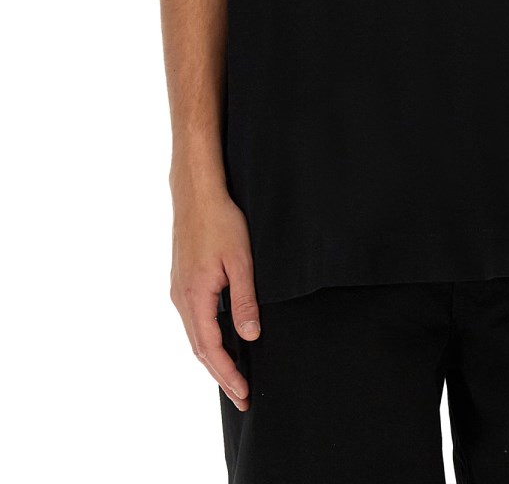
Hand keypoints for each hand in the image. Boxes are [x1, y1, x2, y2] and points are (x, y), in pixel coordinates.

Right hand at [169, 186, 261, 410]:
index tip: (243, 393)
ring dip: (212, 359)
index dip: (227, 373)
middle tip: (241, 397)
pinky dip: (205, 340)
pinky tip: (218, 342)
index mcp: (195, 296)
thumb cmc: (221, 222)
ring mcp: (178, 289)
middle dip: (220, 375)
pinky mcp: (181, 281)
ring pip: (194, 336)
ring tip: (232, 377)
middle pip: (199, 349)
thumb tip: (249, 336)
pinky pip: (192, 320)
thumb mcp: (241, 261)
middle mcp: (181, 297)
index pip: (210, 348)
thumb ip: (244, 300)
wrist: (196, 194)